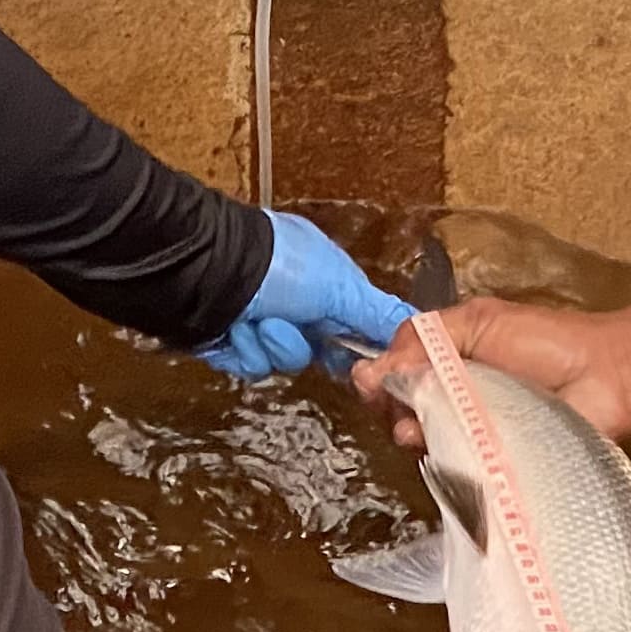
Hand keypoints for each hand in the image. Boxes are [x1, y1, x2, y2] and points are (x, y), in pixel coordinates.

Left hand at [199, 212, 414, 378]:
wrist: (208, 272)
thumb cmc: (277, 265)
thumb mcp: (340, 287)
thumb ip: (378, 313)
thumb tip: (422, 326)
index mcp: (325, 282)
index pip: (355, 326)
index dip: (360, 349)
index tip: (366, 364)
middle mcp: (295, 303)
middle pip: (321, 352)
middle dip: (307, 345)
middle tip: (304, 332)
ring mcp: (263, 324)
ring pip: (286, 362)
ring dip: (275, 344)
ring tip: (261, 320)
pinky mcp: (233, 344)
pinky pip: (253, 366)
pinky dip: (247, 349)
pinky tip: (237, 328)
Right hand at [351, 296, 630, 443]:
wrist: (607, 378)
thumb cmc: (551, 343)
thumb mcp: (481, 323)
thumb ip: (426, 339)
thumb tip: (372, 367)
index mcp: (449, 357)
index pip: (395, 371)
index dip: (380, 379)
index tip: (375, 387)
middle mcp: (454, 397)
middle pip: (399, 408)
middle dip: (391, 409)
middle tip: (400, 409)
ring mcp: (470, 432)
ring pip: (422, 439)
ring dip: (411, 434)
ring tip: (418, 431)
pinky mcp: (489, 464)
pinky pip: (455, 468)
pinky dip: (442, 461)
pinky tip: (442, 451)